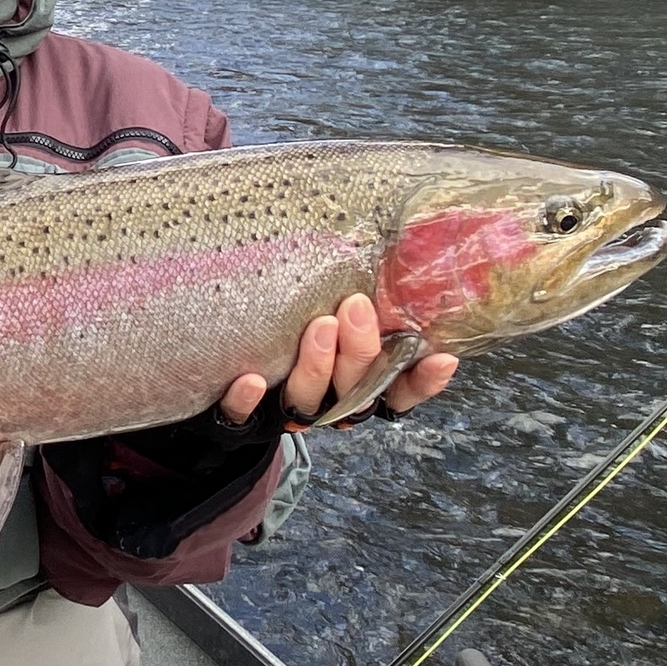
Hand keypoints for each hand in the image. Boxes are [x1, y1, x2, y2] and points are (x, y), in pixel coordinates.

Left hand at [216, 292, 458, 427]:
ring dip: (316, 367)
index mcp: (356, 385)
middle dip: (360, 351)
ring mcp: (286, 412)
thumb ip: (363, 300)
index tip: (441, 358)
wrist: (225, 381)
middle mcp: (327, 404)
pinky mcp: (241, 418)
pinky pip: (242, 418)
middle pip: (354, 391)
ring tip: (319, 326)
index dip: (422, 382)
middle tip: (356, 308)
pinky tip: (251, 380)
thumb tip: (392, 247)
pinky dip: (246, 403)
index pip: (399, 392)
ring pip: (307, 402)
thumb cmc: (291, 328)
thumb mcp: (333, 315)